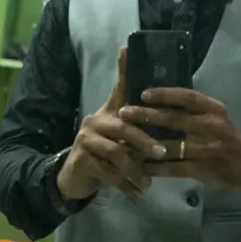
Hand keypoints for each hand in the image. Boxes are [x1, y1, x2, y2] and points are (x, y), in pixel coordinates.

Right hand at [57, 48, 166, 199]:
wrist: (76, 177)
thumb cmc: (105, 154)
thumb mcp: (121, 139)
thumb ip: (138, 127)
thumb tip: (165, 117)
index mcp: (109, 112)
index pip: (119, 87)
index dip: (123, 68)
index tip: (126, 48)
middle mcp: (95, 120)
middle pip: (125, 127)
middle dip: (145, 141)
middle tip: (163, 153)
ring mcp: (86, 139)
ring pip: (117, 153)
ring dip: (136, 170)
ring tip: (148, 183)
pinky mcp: (81, 159)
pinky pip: (108, 172)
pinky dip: (125, 185)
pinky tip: (136, 193)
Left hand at [119, 88, 240, 192]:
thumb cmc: (224, 135)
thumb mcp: (214, 116)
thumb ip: (192, 108)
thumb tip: (158, 96)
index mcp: (213, 109)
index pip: (187, 96)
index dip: (164, 94)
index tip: (142, 93)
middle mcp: (212, 126)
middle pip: (174, 119)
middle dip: (146, 115)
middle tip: (124, 113)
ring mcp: (207, 149)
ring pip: (170, 145)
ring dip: (145, 143)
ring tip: (125, 139)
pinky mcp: (202, 169)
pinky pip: (173, 167)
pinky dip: (155, 166)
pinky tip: (140, 164)